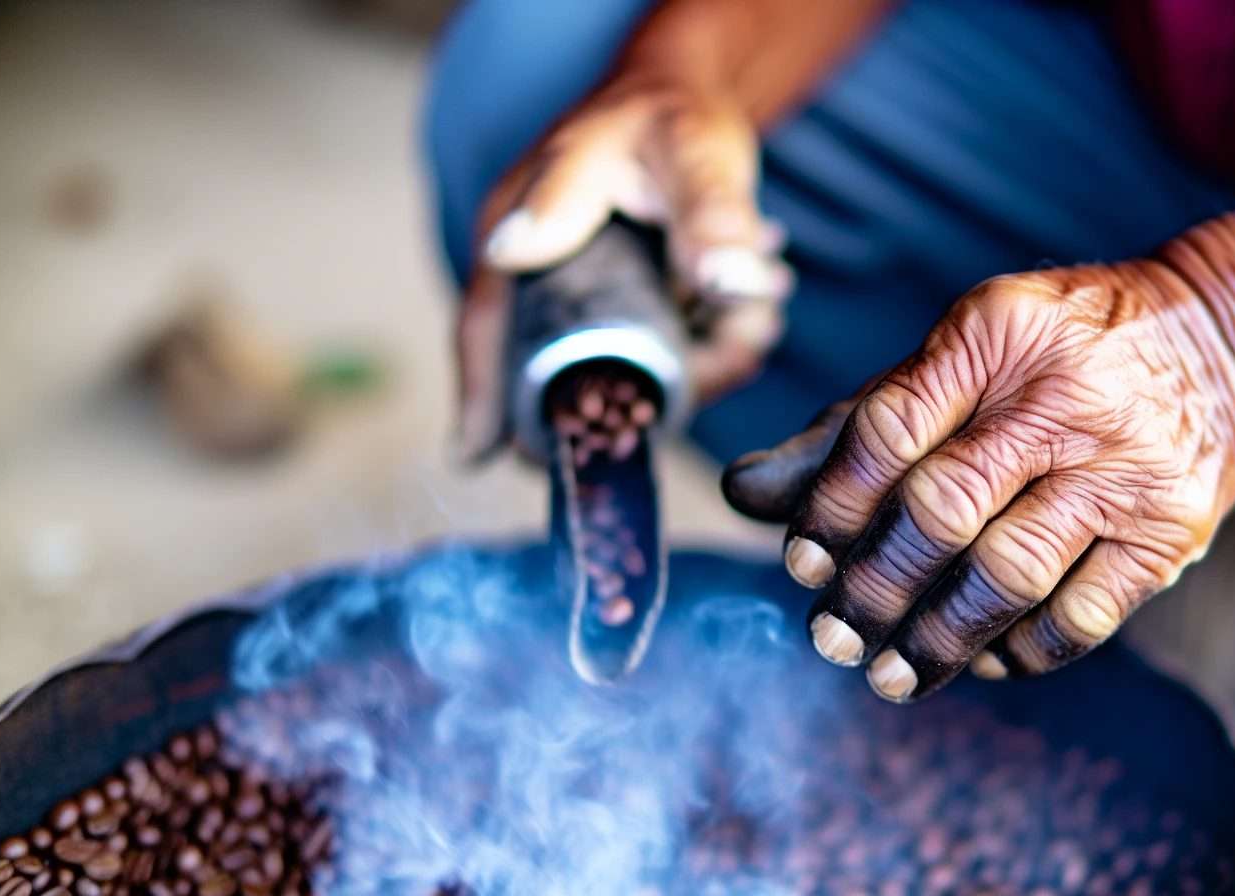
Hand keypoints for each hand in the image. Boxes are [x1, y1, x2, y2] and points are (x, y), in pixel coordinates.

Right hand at [453, 72, 791, 459]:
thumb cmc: (673, 112)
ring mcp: (592, 299)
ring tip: (757, 311)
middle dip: (654, 386)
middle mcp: (546, 273)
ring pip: (639, 370)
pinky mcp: (637, 311)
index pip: (487, 325)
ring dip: (711, 356)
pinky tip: (759, 304)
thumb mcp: (688, 151)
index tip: (475, 457)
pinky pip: (674, 355)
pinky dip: (724, 341)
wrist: (696, 98)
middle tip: (719, 368)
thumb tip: (723, 279)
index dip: (478, 397)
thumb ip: (709, 211)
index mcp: (523, 230)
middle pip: (573, 369)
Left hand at [724, 263, 1234, 701]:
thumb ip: (855, 424)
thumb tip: (745, 493)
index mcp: (992, 336)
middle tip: (832, 638)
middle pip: (942, 510)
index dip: (832, 507)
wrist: (1224, 343)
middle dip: (873, 590)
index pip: (888, 429)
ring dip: (936, 640)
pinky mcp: (1168, 533)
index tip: (800, 565)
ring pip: (1007, 574)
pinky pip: (1080, 617)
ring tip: (891, 675)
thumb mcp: (960, 353)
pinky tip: (981, 662)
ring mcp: (1122, 469)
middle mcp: (1061, 398)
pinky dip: (1019, 651)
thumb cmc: (1057, 354)